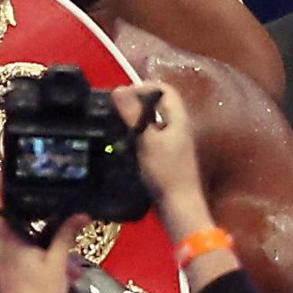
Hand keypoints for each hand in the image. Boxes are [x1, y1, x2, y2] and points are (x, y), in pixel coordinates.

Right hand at [112, 81, 207, 229]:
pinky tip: (122, 142)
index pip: (163, 89)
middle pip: (156, 104)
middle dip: (135, 103)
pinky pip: (149, 136)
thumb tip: (119, 90)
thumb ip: (135, 115)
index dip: (143, 87)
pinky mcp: (164, 155)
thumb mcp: (147, 140)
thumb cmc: (166, 172)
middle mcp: (177, 126)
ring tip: (115, 124)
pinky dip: (136, 134)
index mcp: (178, 118)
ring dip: (134, 119)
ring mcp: (171, 141)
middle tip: (114, 110)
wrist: (178, 205)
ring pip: (151, 120)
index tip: (122, 97)